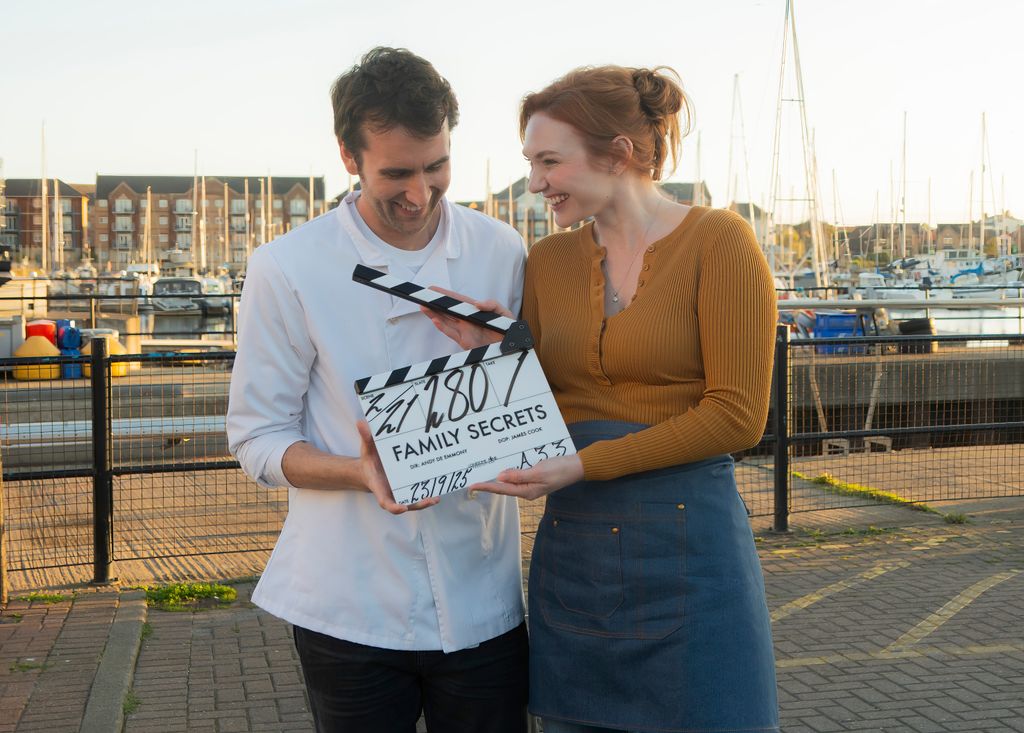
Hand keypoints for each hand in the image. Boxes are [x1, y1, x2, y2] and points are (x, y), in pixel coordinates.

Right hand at [357, 420, 439, 513]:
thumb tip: (360, 423)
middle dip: (417, 504)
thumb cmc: (370, 459)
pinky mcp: (407, 489)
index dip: (393, 507)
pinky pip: (417, 493)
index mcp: (378, 487)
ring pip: (413, 502)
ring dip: (425, 501)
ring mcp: (400, 492)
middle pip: (404, 505)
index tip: (401, 508)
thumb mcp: (367, 448)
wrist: (372, 468)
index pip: (385, 502)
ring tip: (436, 498)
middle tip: (429, 500)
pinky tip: (438, 488)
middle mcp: (390, 493)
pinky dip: (427, 492)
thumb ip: (365, 437)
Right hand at [420, 286, 512, 349]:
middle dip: (434, 303)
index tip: (433, 289)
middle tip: (422, 296)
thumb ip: (492, 304)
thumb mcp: (503, 312)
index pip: (456, 300)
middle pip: (446, 310)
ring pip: (445, 321)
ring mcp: (464, 330)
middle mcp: (466, 319)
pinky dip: (442, 327)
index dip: (444, 294)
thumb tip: (477, 304)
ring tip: (423, 307)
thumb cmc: (508, 328)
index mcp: (474, 310)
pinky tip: (435, 320)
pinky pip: (451, 333)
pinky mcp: (465, 341)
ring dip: (434, 314)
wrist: (512, 347)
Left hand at [469, 455, 583, 500]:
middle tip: (473, 481)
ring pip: (510, 481)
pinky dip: (509, 472)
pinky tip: (504, 467)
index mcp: (527, 491)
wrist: (577, 467)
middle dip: (489, 484)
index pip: (502, 489)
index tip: (472, 485)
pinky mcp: (535, 477)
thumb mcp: (538, 472)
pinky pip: (518, 475)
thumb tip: (500, 477)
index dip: (486, 487)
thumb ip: (519, 475)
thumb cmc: (560, 469)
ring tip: (484, 473)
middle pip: (504, 487)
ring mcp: (531, 484)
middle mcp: (527, 490)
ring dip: (498, 478)